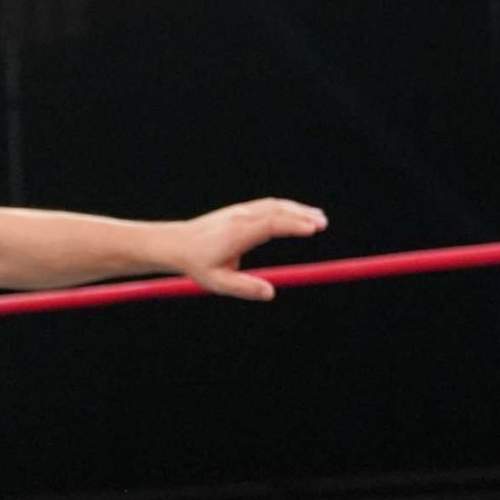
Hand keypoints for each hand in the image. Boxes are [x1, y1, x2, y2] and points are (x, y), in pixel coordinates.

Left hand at [166, 198, 326, 300]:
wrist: (175, 243)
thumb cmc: (197, 264)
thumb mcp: (218, 282)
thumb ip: (245, 287)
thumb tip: (271, 293)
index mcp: (238, 234)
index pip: (272, 224)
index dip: (294, 225)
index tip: (314, 229)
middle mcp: (241, 217)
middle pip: (278, 211)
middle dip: (302, 215)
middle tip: (323, 223)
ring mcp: (240, 211)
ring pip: (274, 205)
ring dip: (297, 209)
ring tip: (318, 218)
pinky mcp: (240, 210)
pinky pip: (268, 205)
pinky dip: (286, 208)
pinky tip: (297, 215)